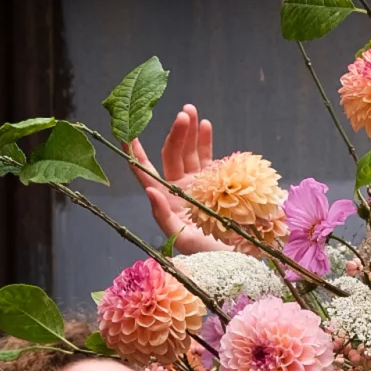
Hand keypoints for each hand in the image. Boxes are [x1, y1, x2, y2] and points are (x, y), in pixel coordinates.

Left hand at [126, 103, 222, 254]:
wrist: (245, 260)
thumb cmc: (213, 257)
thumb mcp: (184, 241)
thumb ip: (165, 217)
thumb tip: (149, 191)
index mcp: (167, 203)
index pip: (146, 173)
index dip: (135, 154)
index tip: (125, 132)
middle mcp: (179, 190)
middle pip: (171, 155)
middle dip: (176, 134)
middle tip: (183, 115)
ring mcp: (197, 184)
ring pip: (188, 151)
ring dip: (189, 130)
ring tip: (190, 111)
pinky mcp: (216, 182)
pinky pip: (207, 157)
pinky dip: (206, 140)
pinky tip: (205, 125)